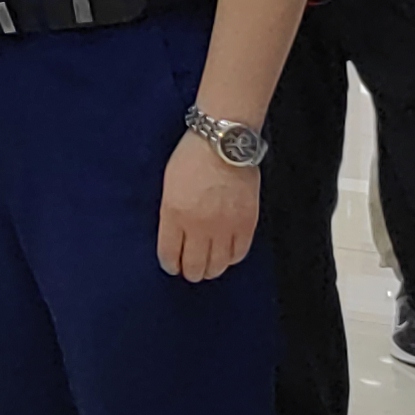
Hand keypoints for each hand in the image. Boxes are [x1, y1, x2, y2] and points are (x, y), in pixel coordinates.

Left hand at [156, 134, 260, 282]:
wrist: (224, 143)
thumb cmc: (191, 157)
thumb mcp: (169, 186)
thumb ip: (171, 214)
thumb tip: (175, 237)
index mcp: (174, 214)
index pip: (170, 254)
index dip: (170, 265)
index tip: (171, 266)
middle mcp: (199, 226)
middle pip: (195, 265)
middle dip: (190, 272)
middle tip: (190, 271)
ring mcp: (225, 226)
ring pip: (218, 265)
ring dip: (211, 270)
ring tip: (208, 268)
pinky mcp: (246, 223)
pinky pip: (239, 253)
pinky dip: (231, 258)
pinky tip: (227, 255)